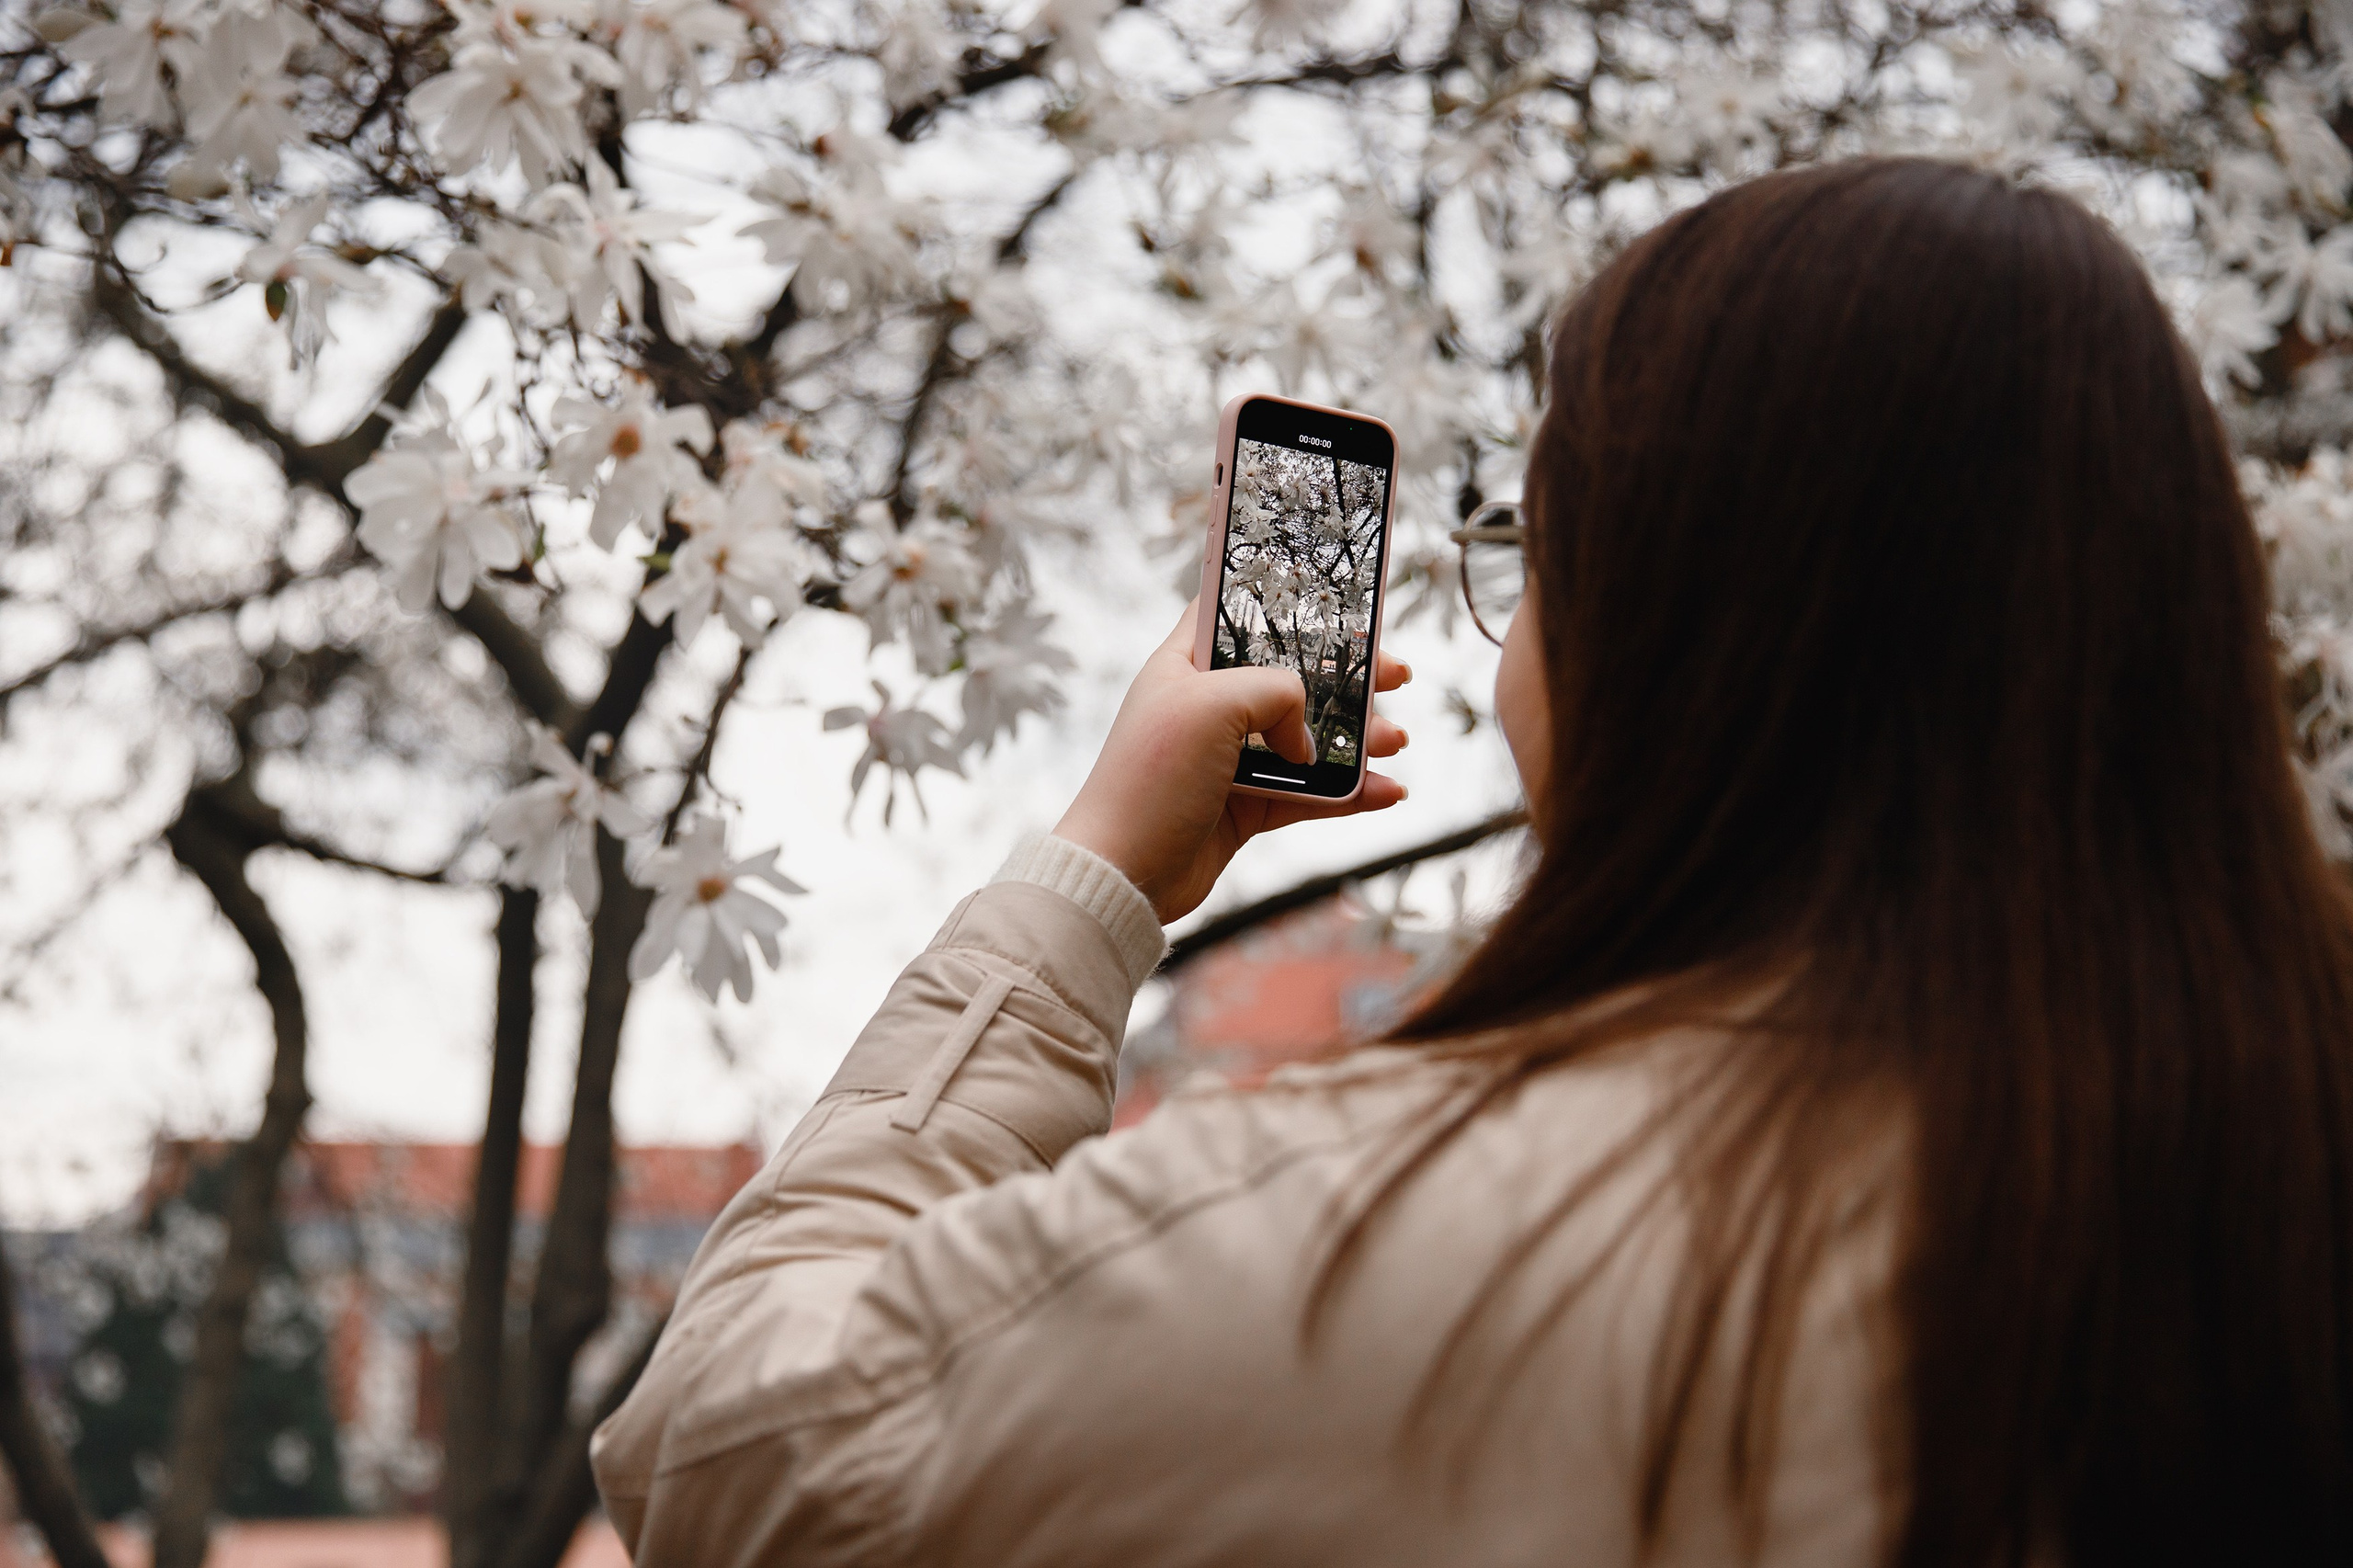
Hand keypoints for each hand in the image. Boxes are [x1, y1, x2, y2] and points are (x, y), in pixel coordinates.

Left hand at [1054, 599, 1409, 922]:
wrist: (1122, 873)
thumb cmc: (1151, 778)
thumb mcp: (1213, 704)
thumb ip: (1276, 693)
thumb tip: (1304, 737)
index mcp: (1186, 665)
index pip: (1239, 615)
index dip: (1288, 606)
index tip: (1341, 607)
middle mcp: (1208, 706)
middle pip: (1291, 678)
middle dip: (1348, 679)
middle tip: (1397, 677)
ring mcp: (1228, 759)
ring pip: (1308, 739)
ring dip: (1357, 739)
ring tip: (1396, 743)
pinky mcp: (1244, 807)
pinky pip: (1308, 793)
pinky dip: (1349, 793)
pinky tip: (1386, 791)